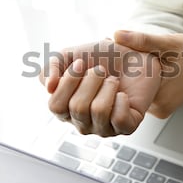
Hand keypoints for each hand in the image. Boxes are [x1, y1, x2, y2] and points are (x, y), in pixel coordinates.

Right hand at [39, 39, 160, 135]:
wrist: (134, 56)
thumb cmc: (102, 58)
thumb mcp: (70, 55)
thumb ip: (50, 67)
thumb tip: (48, 87)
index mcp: (65, 108)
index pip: (55, 106)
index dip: (68, 82)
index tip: (81, 63)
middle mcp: (82, 122)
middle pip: (77, 108)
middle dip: (91, 81)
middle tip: (100, 70)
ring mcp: (104, 127)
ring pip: (99, 111)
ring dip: (108, 87)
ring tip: (113, 80)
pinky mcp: (127, 126)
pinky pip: (120, 119)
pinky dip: (122, 100)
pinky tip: (123, 95)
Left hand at [114, 30, 182, 118]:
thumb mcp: (169, 44)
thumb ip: (142, 41)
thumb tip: (117, 35)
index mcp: (158, 98)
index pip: (125, 87)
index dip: (114, 70)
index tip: (107, 55)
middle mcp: (157, 109)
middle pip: (129, 91)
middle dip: (122, 72)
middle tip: (114, 51)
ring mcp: (160, 109)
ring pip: (136, 92)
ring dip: (131, 76)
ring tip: (126, 56)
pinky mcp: (162, 105)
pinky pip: (145, 92)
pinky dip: (141, 80)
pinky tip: (138, 65)